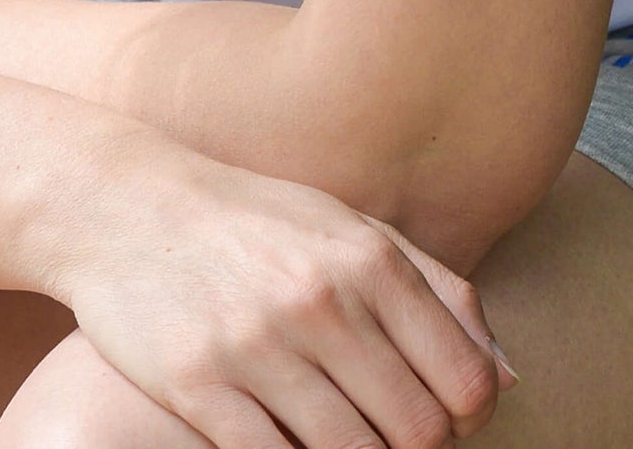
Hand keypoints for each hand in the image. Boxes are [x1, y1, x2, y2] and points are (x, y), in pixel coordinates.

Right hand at [48, 140, 515, 448]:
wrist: (124, 207)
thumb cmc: (254, 222)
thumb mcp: (350, 228)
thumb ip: (437, 292)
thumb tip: (508, 379)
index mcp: (369, 259)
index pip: (467, 383)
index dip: (468, 418)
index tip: (442, 417)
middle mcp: (321, 301)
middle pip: (418, 433)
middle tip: (386, 433)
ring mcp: (258, 348)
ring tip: (339, 436)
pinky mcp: (199, 389)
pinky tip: (287, 441)